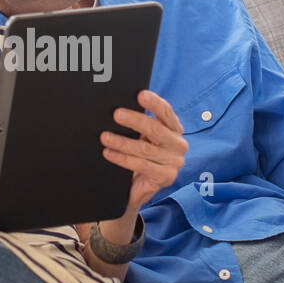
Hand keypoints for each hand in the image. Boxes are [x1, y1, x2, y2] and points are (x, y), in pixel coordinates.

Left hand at [98, 90, 187, 239]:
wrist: (136, 188)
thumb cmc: (138, 156)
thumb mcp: (140, 137)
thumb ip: (138, 122)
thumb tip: (120, 107)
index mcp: (174, 129)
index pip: (166, 112)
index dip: (154, 103)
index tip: (140, 94)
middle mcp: (178, 144)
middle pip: (156, 129)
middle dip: (135, 120)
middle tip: (116, 114)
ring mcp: (174, 162)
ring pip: (146, 149)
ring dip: (123, 142)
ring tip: (105, 137)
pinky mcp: (166, 177)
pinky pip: (143, 165)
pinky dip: (123, 159)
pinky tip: (109, 153)